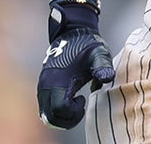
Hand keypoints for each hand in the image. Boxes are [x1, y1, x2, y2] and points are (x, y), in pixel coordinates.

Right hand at [37, 0, 115, 128]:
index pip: (60, 109)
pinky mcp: (43, 86)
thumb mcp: (98, 53)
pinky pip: (45, 108)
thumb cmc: (87, 44)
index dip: (73, 112)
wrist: (72, 32)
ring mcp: (43, 86)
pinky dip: (56, 112)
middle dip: (68, 118)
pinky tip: (70, 101)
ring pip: (46, 115)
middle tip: (80, 106)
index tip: (83, 99)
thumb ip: (102, 66)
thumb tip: (107, 78)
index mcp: (59, 79)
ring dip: (61, 116)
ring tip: (76, 105)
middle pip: (51, 117)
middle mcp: (47, 85)